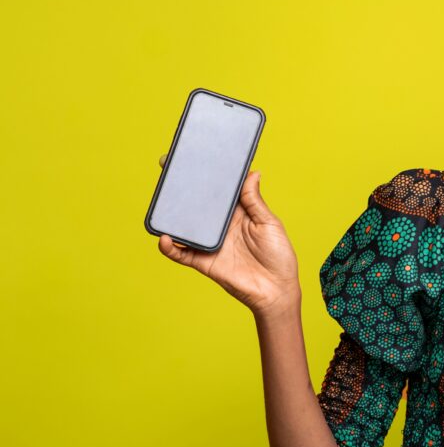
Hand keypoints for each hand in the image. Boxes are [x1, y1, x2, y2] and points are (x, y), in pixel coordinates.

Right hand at [155, 154, 300, 315]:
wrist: (276, 291)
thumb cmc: (279, 256)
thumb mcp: (269, 223)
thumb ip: (255, 201)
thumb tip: (252, 172)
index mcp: (238, 213)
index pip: (219, 190)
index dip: (209, 175)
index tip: (196, 155)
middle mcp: (221, 225)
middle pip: (197, 203)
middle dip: (182, 187)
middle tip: (168, 167)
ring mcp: (210, 243)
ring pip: (184, 225)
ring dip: (171, 213)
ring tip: (161, 198)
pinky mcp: (203, 261)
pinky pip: (181, 253)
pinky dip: (169, 246)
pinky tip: (164, 237)